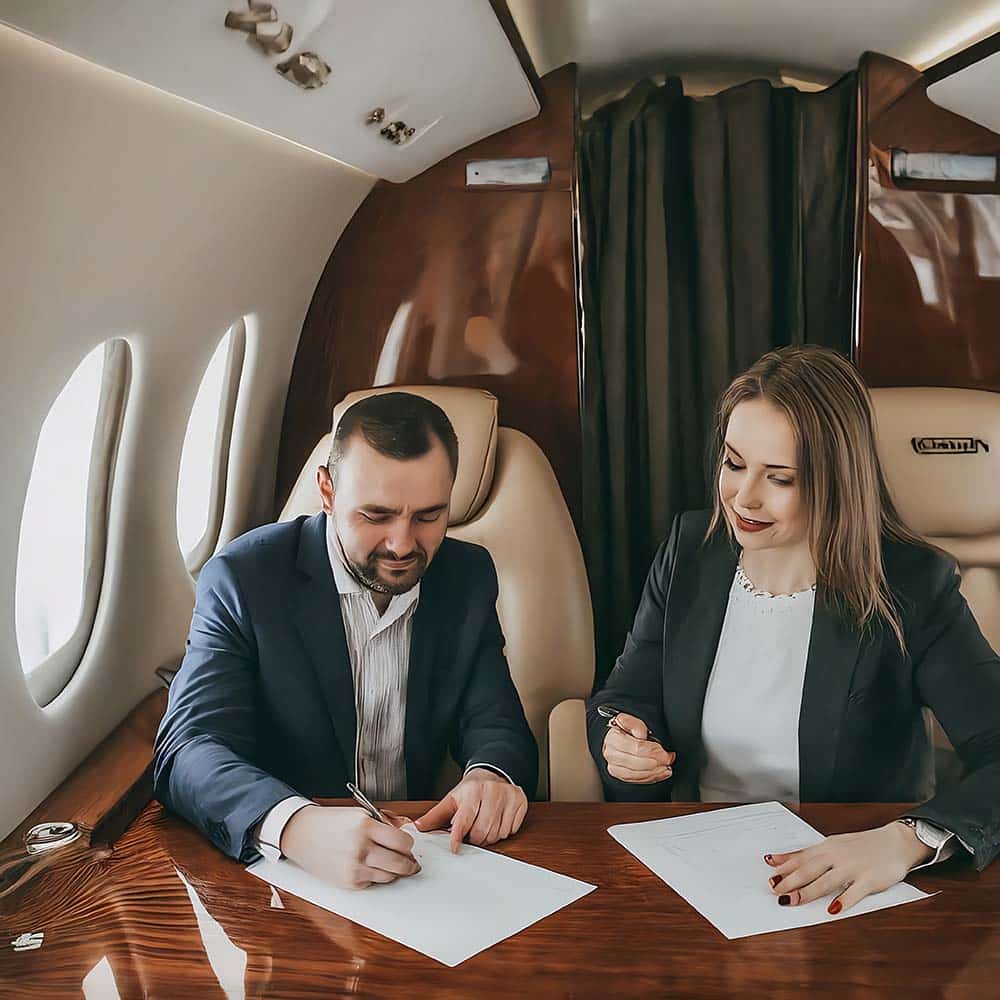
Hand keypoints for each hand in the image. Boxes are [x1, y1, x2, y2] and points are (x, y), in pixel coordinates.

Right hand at [280, 805, 420, 888]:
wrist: (302, 834)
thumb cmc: (330, 823)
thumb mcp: (359, 814)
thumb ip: (383, 825)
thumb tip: (404, 837)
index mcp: (366, 826)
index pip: (403, 841)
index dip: (408, 844)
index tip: (407, 844)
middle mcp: (361, 848)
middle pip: (400, 863)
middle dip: (408, 863)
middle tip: (410, 861)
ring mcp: (355, 867)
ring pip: (389, 876)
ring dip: (394, 871)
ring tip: (392, 864)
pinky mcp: (349, 882)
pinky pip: (373, 882)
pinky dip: (376, 876)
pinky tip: (371, 866)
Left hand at [414, 768, 527, 852]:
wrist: (492, 774)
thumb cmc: (471, 791)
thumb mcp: (452, 800)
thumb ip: (435, 815)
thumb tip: (418, 827)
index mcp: (473, 790)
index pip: (465, 819)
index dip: (458, 835)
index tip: (455, 847)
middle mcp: (492, 791)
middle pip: (481, 831)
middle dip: (474, 838)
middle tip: (471, 831)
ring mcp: (508, 795)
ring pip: (497, 833)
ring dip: (488, 836)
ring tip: (484, 824)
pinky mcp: (520, 801)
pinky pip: (511, 830)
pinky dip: (502, 831)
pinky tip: (497, 820)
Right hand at [601, 713, 675, 782]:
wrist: (619, 737)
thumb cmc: (627, 730)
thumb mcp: (633, 722)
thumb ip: (637, 726)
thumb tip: (642, 736)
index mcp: (614, 738)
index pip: (637, 747)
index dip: (653, 751)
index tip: (665, 752)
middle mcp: (611, 753)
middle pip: (637, 763)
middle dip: (656, 762)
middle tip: (668, 759)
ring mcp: (613, 766)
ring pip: (636, 774)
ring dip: (654, 772)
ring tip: (666, 768)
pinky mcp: (619, 775)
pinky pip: (635, 780)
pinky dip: (650, 778)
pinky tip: (659, 773)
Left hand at [764, 821, 934, 913]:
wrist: (895, 841)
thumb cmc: (860, 845)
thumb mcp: (832, 845)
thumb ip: (806, 854)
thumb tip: (777, 860)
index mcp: (826, 847)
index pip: (801, 858)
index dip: (784, 868)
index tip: (769, 878)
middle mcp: (837, 856)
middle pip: (809, 870)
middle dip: (790, 882)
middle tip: (776, 892)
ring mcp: (853, 868)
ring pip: (827, 881)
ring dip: (808, 892)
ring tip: (793, 901)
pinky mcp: (870, 880)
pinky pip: (854, 892)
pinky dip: (843, 901)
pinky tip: (833, 910)